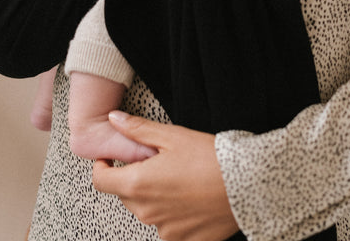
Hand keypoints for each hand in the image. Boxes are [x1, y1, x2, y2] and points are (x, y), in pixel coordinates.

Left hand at [92, 111, 239, 240]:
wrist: (248, 184)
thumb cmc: (210, 157)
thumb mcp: (172, 136)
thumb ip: (138, 129)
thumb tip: (114, 119)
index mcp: (138, 184)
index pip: (101, 181)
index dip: (102, 167)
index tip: (111, 159)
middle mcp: (147, 213)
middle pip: (125, 195)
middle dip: (134, 178)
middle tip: (159, 162)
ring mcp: (165, 230)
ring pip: (147, 210)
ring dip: (154, 196)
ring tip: (181, 178)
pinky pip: (168, 226)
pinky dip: (173, 213)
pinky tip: (191, 197)